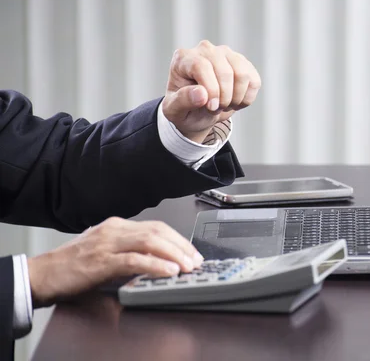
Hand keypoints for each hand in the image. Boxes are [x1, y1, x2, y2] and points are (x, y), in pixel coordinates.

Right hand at [27, 217, 202, 306]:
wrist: (43, 274)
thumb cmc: (73, 265)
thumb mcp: (106, 251)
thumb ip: (130, 250)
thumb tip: (159, 260)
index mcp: (117, 225)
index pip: (156, 226)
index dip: (178, 239)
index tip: (192, 252)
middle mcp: (114, 230)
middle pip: (158, 231)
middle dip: (181, 246)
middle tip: (196, 260)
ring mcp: (107, 244)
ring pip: (150, 242)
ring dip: (173, 254)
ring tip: (188, 266)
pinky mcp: (101, 261)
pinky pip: (134, 260)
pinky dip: (155, 265)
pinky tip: (168, 271)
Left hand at [161, 40, 261, 142]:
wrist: (198, 112)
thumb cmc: (184, 109)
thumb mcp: (175, 110)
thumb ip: (182, 101)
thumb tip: (201, 94)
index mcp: (184, 58)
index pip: (202, 66)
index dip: (211, 89)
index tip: (211, 107)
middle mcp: (206, 50)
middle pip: (225, 72)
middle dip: (224, 98)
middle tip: (215, 109)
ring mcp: (226, 54)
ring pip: (242, 74)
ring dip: (236, 98)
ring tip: (224, 105)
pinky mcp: (244, 64)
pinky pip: (254, 81)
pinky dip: (246, 98)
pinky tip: (235, 101)